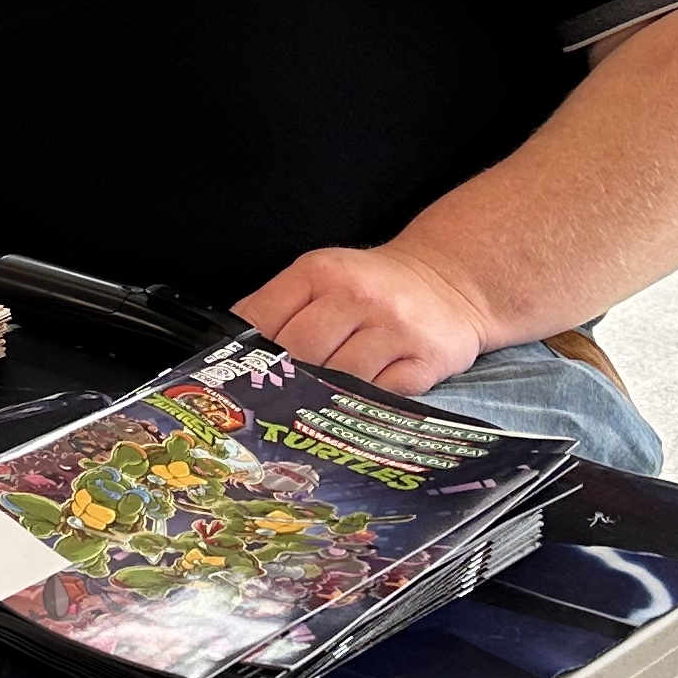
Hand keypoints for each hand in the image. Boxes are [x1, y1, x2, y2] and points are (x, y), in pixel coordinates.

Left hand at [231, 245, 496, 395]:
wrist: (447, 282)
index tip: (247, 375)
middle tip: (285, 396)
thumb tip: (230, 351)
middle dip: (289, 378)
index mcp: (320, 272)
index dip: (251, 353)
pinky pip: (382, 397)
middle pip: (301, 353)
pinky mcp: (426, 360)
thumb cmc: (371, 288)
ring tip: (323, 400)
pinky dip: (366, 405)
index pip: (264, 319)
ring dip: (327, 396)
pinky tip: (362, 400)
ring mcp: (396, 328)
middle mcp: (359, 295)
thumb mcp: (321, 278)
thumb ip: (278, 308)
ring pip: (341, 380)